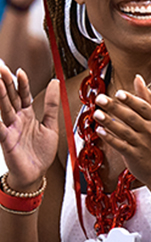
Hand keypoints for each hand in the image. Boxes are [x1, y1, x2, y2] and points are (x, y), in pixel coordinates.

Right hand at [0, 63, 58, 187]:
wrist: (35, 174)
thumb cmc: (41, 151)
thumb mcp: (51, 125)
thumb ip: (52, 105)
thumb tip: (54, 82)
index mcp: (28, 115)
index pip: (23, 95)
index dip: (21, 84)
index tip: (20, 71)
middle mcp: (16, 120)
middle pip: (10, 97)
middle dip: (5, 82)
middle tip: (0, 67)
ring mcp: (9, 129)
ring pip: (3, 109)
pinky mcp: (5, 141)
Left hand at [92, 75, 150, 188]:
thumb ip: (145, 98)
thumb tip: (138, 77)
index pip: (142, 106)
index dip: (130, 99)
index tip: (118, 92)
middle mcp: (150, 130)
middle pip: (131, 117)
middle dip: (115, 107)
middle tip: (100, 98)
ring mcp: (142, 143)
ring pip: (124, 131)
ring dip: (109, 122)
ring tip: (96, 113)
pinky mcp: (134, 156)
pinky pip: (121, 145)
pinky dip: (110, 138)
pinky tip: (99, 131)